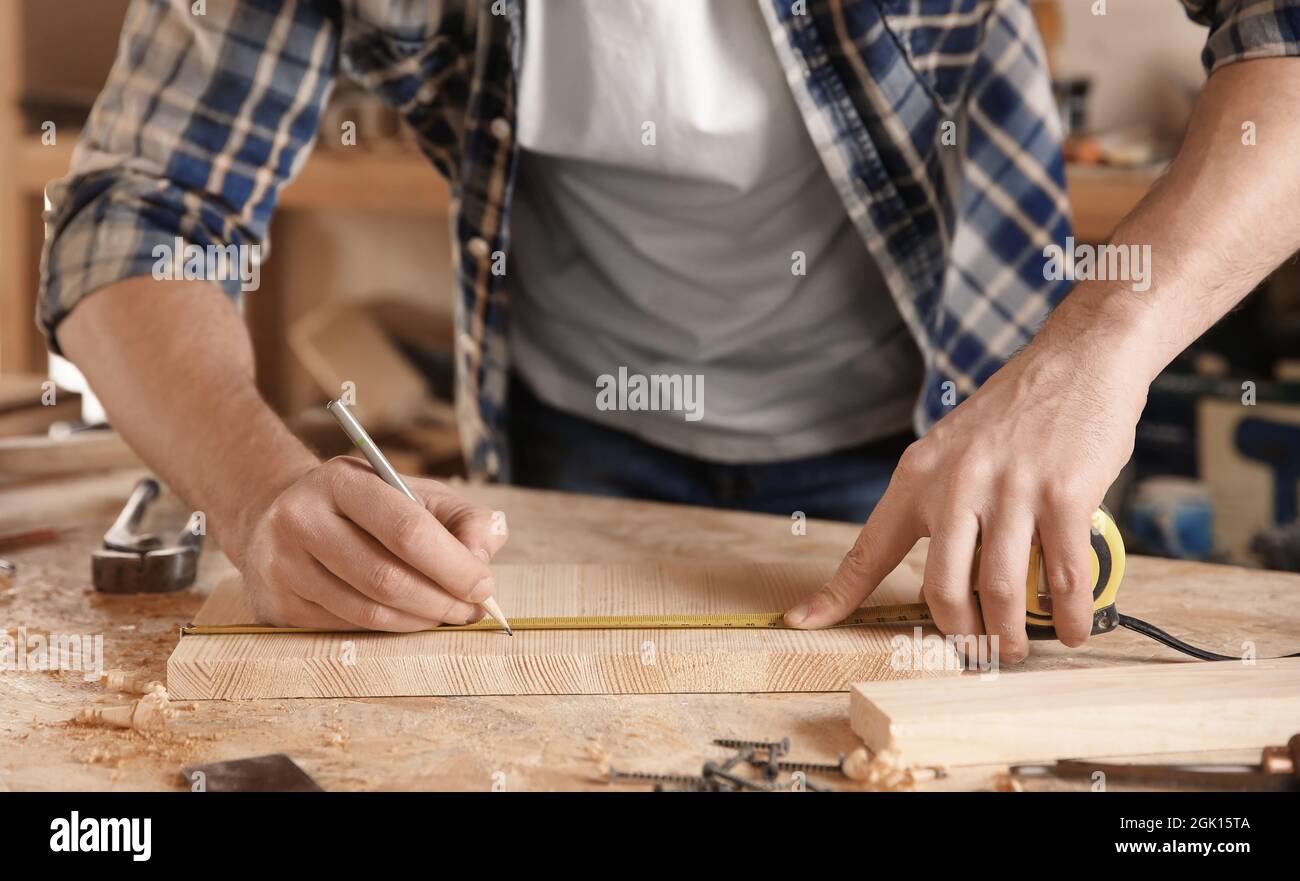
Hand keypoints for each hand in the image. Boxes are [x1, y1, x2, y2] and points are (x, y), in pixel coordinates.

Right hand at [237, 456, 507, 629]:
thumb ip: (462, 516)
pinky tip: (410, 620)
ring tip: (447, 616)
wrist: (284, 515)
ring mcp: (283, 564)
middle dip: (441, 600)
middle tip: (471, 610)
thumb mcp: (415, 494)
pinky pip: (346, 628)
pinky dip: (389, 630)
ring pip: (367, 611)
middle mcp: (302, 519)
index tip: (485, 585)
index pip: (406, 529)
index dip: (453, 564)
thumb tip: (485, 553)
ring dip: (419, 622)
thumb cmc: (368, 507)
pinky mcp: (278, 603)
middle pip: (386, 577)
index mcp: (342, 480)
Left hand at [784, 336, 1145, 660]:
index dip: (836, 593)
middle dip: (960, 635)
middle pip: (942, 589)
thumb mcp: (954, 448)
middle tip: (976, 654)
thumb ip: (940, 501)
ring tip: (1016, 650)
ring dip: (1010, 635)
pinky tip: (1070, 628)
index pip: (869, 548)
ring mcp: (1010, 489)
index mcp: (918, 476)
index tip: (802, 622)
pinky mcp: (1064, 495)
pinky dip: (1068, 613)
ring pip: (1001, 590)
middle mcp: (956, 484)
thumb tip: (946, 572)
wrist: (1077, 359)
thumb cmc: (1016, 413)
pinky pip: (1062, 575)